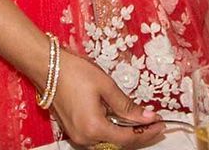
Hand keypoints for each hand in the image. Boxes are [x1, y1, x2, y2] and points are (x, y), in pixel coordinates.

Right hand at [49, 49, 163, 148]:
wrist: (47, 67)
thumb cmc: (74, 72)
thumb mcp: (106, 86)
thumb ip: (127, 106)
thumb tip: (147, 116)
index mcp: (94, 128)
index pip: (128, 138)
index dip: (146, 132)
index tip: (161, 124)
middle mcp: (84, 139)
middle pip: (119, 145)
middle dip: (139, 137)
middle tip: (156, 125)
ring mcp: (77, 137)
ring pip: (108, 144)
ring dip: (127, 136)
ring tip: (143, 124)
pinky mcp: (74, 131)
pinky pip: (98, 138)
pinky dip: (113, 132)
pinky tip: (124, 122)